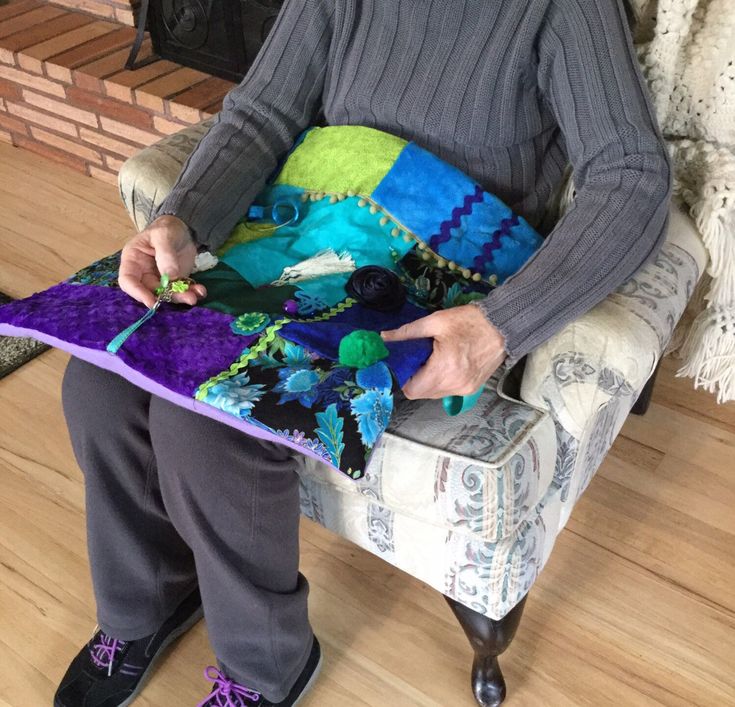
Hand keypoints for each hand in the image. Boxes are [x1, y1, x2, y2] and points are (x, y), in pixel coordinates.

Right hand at [118, 215, 206, 308]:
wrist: (183, 229)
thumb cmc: (166, 228)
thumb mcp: (164, 235)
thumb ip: (165, 254)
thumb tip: (170, 276)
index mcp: (133, 260)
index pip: (128, 280)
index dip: (137, 293)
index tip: (151, 302)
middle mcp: (144, 273)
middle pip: (151, 291)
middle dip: (168, 297)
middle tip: (186, 297)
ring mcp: (160, 279)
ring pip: (167, 294)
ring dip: (181, 296)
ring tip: (194, 296)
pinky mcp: (175, 282)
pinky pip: (181, 291)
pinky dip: (191, 292)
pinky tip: (200, 291)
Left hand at [381, 304, 506, 398]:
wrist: (504, 326)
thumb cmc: (471, 321)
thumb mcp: (436, 321)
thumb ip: (407, 332)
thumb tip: (385, 338)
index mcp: (444, 368)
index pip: (411, 390)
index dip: (403, 378)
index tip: (404, 363)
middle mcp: (454, 384)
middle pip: (421, 393)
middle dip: (415, 378)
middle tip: (418, 358)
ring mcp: (464, 389)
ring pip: (434, 394)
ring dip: (428, 381)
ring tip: (434, 359)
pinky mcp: (472, 389)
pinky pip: (448, 391)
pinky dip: (442, 381)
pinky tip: (447, 363)